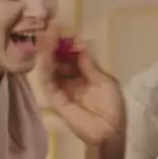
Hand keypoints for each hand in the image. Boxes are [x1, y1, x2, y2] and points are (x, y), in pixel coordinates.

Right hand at [36, 25, 125, 152]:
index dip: (65, 42)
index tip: (62, 27)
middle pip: (56, 60)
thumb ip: (88, 65)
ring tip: (47, 36)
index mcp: (82, 76)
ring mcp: (61, 90)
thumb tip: (78, 44)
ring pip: (49, 68)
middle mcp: (69, 81)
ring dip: (47, 52)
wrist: (110, 131)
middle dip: (53, 44)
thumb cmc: (112, 106)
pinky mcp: (55, 100)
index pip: (69, 56)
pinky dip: (45, 67)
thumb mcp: (103, 80)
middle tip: (51, 28)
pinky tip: (46, 54)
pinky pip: (47, 81)